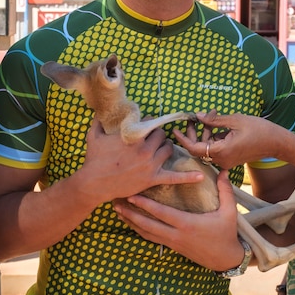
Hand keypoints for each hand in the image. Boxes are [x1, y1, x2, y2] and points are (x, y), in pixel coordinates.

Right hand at [77, 119, 203, 205]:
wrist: (94, 183)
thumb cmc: (93, 159)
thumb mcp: (94, 136)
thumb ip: (98, 121)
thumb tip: (97, 110)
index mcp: (134, 136)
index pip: (151, 122)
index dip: (150, 123)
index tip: (147, 126)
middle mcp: (145, 148)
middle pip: (162, 135)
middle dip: (159, 135)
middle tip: (153, 139)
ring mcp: (150, 164)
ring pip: (169, 150)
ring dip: (167, 148)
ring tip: (161, 150)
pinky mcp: (153, 179)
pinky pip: (174, 177)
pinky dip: (188, 177)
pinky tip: (201, 175)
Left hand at [112, 170, 243, 270]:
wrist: (225, 259)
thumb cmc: (226, 233)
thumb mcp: (229, 212)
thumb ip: (225, 190)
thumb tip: (222, 170)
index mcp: (187, 224)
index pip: (162, 213)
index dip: (145, 205)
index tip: (132, 195)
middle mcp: (176, 234)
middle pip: (147, 224)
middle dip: (130, 213)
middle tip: (115, 202)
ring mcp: (172, 242)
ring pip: (146, 233)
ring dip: (130, 222)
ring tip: (117, 211)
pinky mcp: (171, 247)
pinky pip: (151, 238)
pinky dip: (138, 230)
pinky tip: (130, 223)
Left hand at [173, 111, 290, 168]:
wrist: (277, 143)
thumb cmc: (259, 130)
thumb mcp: (235, 120)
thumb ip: (214, 120)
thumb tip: (198, 116)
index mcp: (221, 151)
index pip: (194, 147)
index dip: (183, 138)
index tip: (175, 129)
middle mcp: (222, 160)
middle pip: (199, 148)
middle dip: (193, 133)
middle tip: (192, 119)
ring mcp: (226, 161)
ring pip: (207, 148)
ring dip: (204, 133)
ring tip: (207, 117)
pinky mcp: (230, 159)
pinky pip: (215, 150)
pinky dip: (213, 138)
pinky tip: (215, 124)